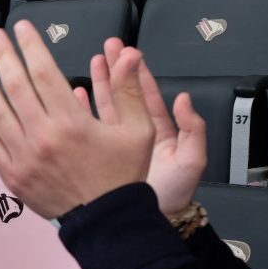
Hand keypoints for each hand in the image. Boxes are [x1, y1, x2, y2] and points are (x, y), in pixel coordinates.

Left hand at [0, 22, 155, 218]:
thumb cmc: (122, 174)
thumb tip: (130, 54)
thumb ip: (129, 90)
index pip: (43, 73)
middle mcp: (42, 137)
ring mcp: (23, 158)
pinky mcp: (12, 175)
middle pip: (14, 87)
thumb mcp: (139, 131)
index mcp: (72, 123)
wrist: (106, 222)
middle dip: (2, 56)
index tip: (21, 28)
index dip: (31, 47)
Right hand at [96, 39, 206, 215]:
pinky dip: (81, 110)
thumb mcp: (191, 161)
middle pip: (123, 94)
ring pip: (105, 106)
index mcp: (159, 130)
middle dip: (115, 69)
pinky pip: (89, 127)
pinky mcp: (99, 153)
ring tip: (92, 63)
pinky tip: (74, 96)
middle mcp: (135, 133)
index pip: (145, 94)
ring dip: (98, 84)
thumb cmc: (173, 194)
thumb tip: (184, 99)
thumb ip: (192, 129)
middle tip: (106, 47)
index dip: (136, 72)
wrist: (147, 221)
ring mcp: (116, 142)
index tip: (127, 51)